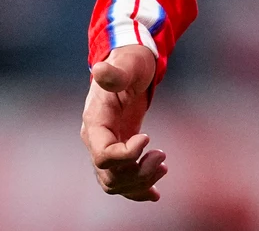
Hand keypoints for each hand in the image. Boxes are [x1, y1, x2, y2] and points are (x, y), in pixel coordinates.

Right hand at [80, 44, 164, 201]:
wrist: (130, 67)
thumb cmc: (130, 64)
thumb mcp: (127, 65)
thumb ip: (115, 73)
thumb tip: (99, 69)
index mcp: (95, 121)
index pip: (103, 155)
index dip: (126, 155)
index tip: (148, 138)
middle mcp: (95, 139)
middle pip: (109, 176)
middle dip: (138, 173)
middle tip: (162, 155)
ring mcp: (105, 148)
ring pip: (115, 183)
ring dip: (141, 182)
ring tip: (163, 165)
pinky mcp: (117, 153)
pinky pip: (121, 182)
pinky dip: (137, 191)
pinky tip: (155, 193)